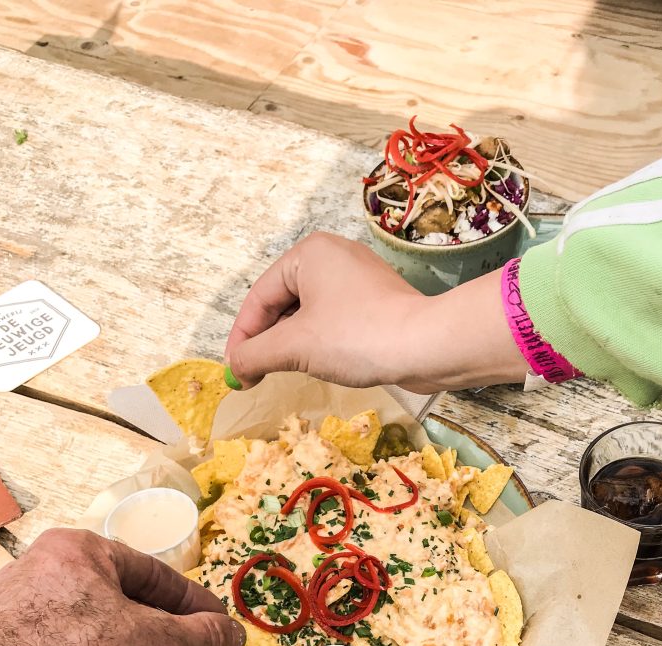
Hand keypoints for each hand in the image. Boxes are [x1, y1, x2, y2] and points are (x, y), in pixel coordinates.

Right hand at [225, 232, 525, 392]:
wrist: (427, 346)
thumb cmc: (358, 337)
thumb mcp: (296, 347)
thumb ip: (256, 354)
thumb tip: (234, 367)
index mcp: (309, 253)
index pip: (260, 296)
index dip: (243, 336)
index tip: (235, 371)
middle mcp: (333, 257)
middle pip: (283, 302)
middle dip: (268, 340)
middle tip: (256, 376)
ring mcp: (358, 279)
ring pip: (309, 313)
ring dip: (293, 344)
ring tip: (285, 372)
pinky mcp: (377, 302)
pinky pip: (334, 320)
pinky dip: (320, 342)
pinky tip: (320, 365)